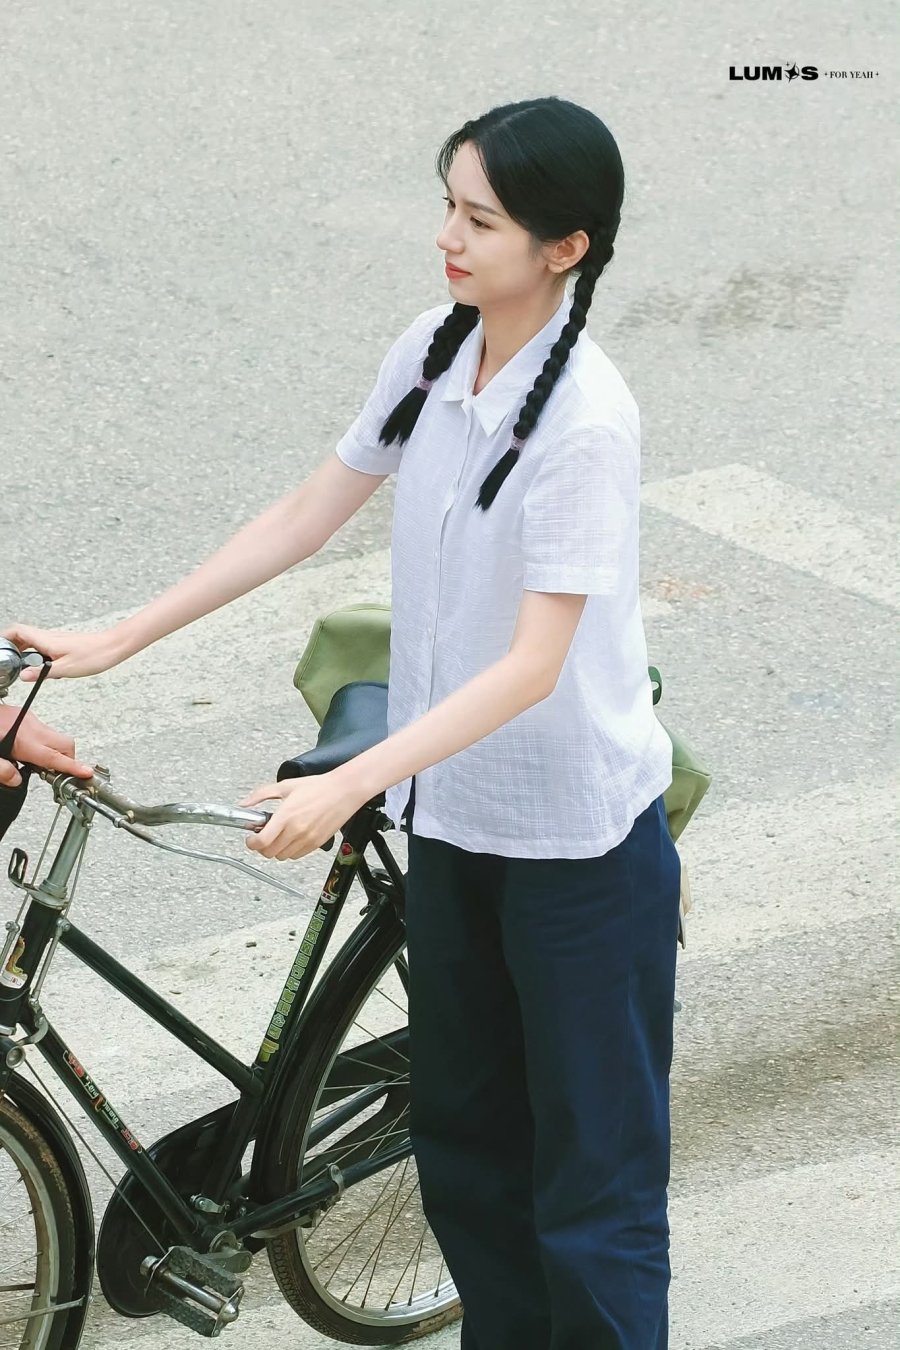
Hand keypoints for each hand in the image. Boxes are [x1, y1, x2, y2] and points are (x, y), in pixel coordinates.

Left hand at [0, 705, 92, 786]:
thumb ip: (3, 771)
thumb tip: (16, 780)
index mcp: (23, 739)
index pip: (55, 757)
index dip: (73, 767)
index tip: (87, 773)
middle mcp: (30, 726)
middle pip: (65, 743)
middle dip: (68, 759)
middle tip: (56, 774)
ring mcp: (28, 718)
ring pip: (54, 737)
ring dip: (53, 751)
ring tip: (35, 764)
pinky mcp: (23, 715)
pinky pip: (42, 731)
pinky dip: (42, 743)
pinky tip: (25, 751)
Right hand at [2, 624, 129, 681]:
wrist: (113, 646)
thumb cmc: (94, 655)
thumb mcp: (66, 668)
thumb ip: (42, 673)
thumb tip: (23, 676)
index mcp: (46, 640)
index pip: (16, 630)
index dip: (3, 638)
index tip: (0, 651)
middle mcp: (49, 637)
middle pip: (21, 635)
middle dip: (10, 647)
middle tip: (8, 662)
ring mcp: (56, 639)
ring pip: (32, 641)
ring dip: (23, 652)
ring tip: (22, 668)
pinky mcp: (63, 644)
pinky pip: (42, 646)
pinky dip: (36, 655)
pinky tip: (43, 668)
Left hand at [239, 772, 367, 860]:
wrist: (344, 791)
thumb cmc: (318, 787)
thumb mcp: (285, 786)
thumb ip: (261, 794)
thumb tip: (245, 803)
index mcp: (286, 816)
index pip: (261, 842)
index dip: (251, 843)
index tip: (251, 838)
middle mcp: (296, 831)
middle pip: (269, 853)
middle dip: (262, 846)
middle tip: (263, 835)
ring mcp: (307, 839)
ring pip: (282, 857)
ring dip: (276, 849)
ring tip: (280, 835)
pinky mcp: (316, 844)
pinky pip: (297, 856)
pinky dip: (290, 850)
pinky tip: (292, 837)